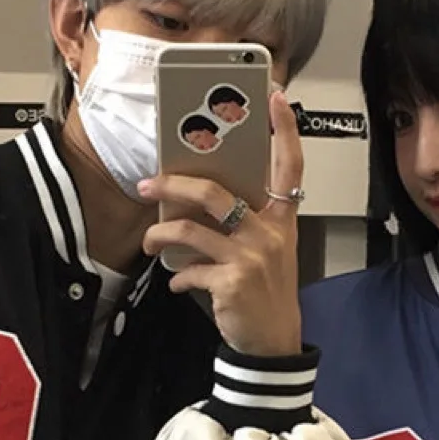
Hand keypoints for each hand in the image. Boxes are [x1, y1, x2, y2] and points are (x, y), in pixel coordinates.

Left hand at [138, 91, 304, 357]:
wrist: (274, 340)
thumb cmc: (266, 292)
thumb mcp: (268, 251)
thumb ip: (245, 223)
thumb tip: (195, 202)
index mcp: (281, 219)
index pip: (290, 166)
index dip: (285, 131)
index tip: (275, 99)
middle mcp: (268, 232)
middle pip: (214, 191)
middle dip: (172, 184)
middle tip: (148, 184)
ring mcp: (250, 257)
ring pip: (189, 229)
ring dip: (159, 235)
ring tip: (148, 242)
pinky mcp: (232, 281)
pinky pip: (189, 269)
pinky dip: (178, 278)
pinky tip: (178, 284)